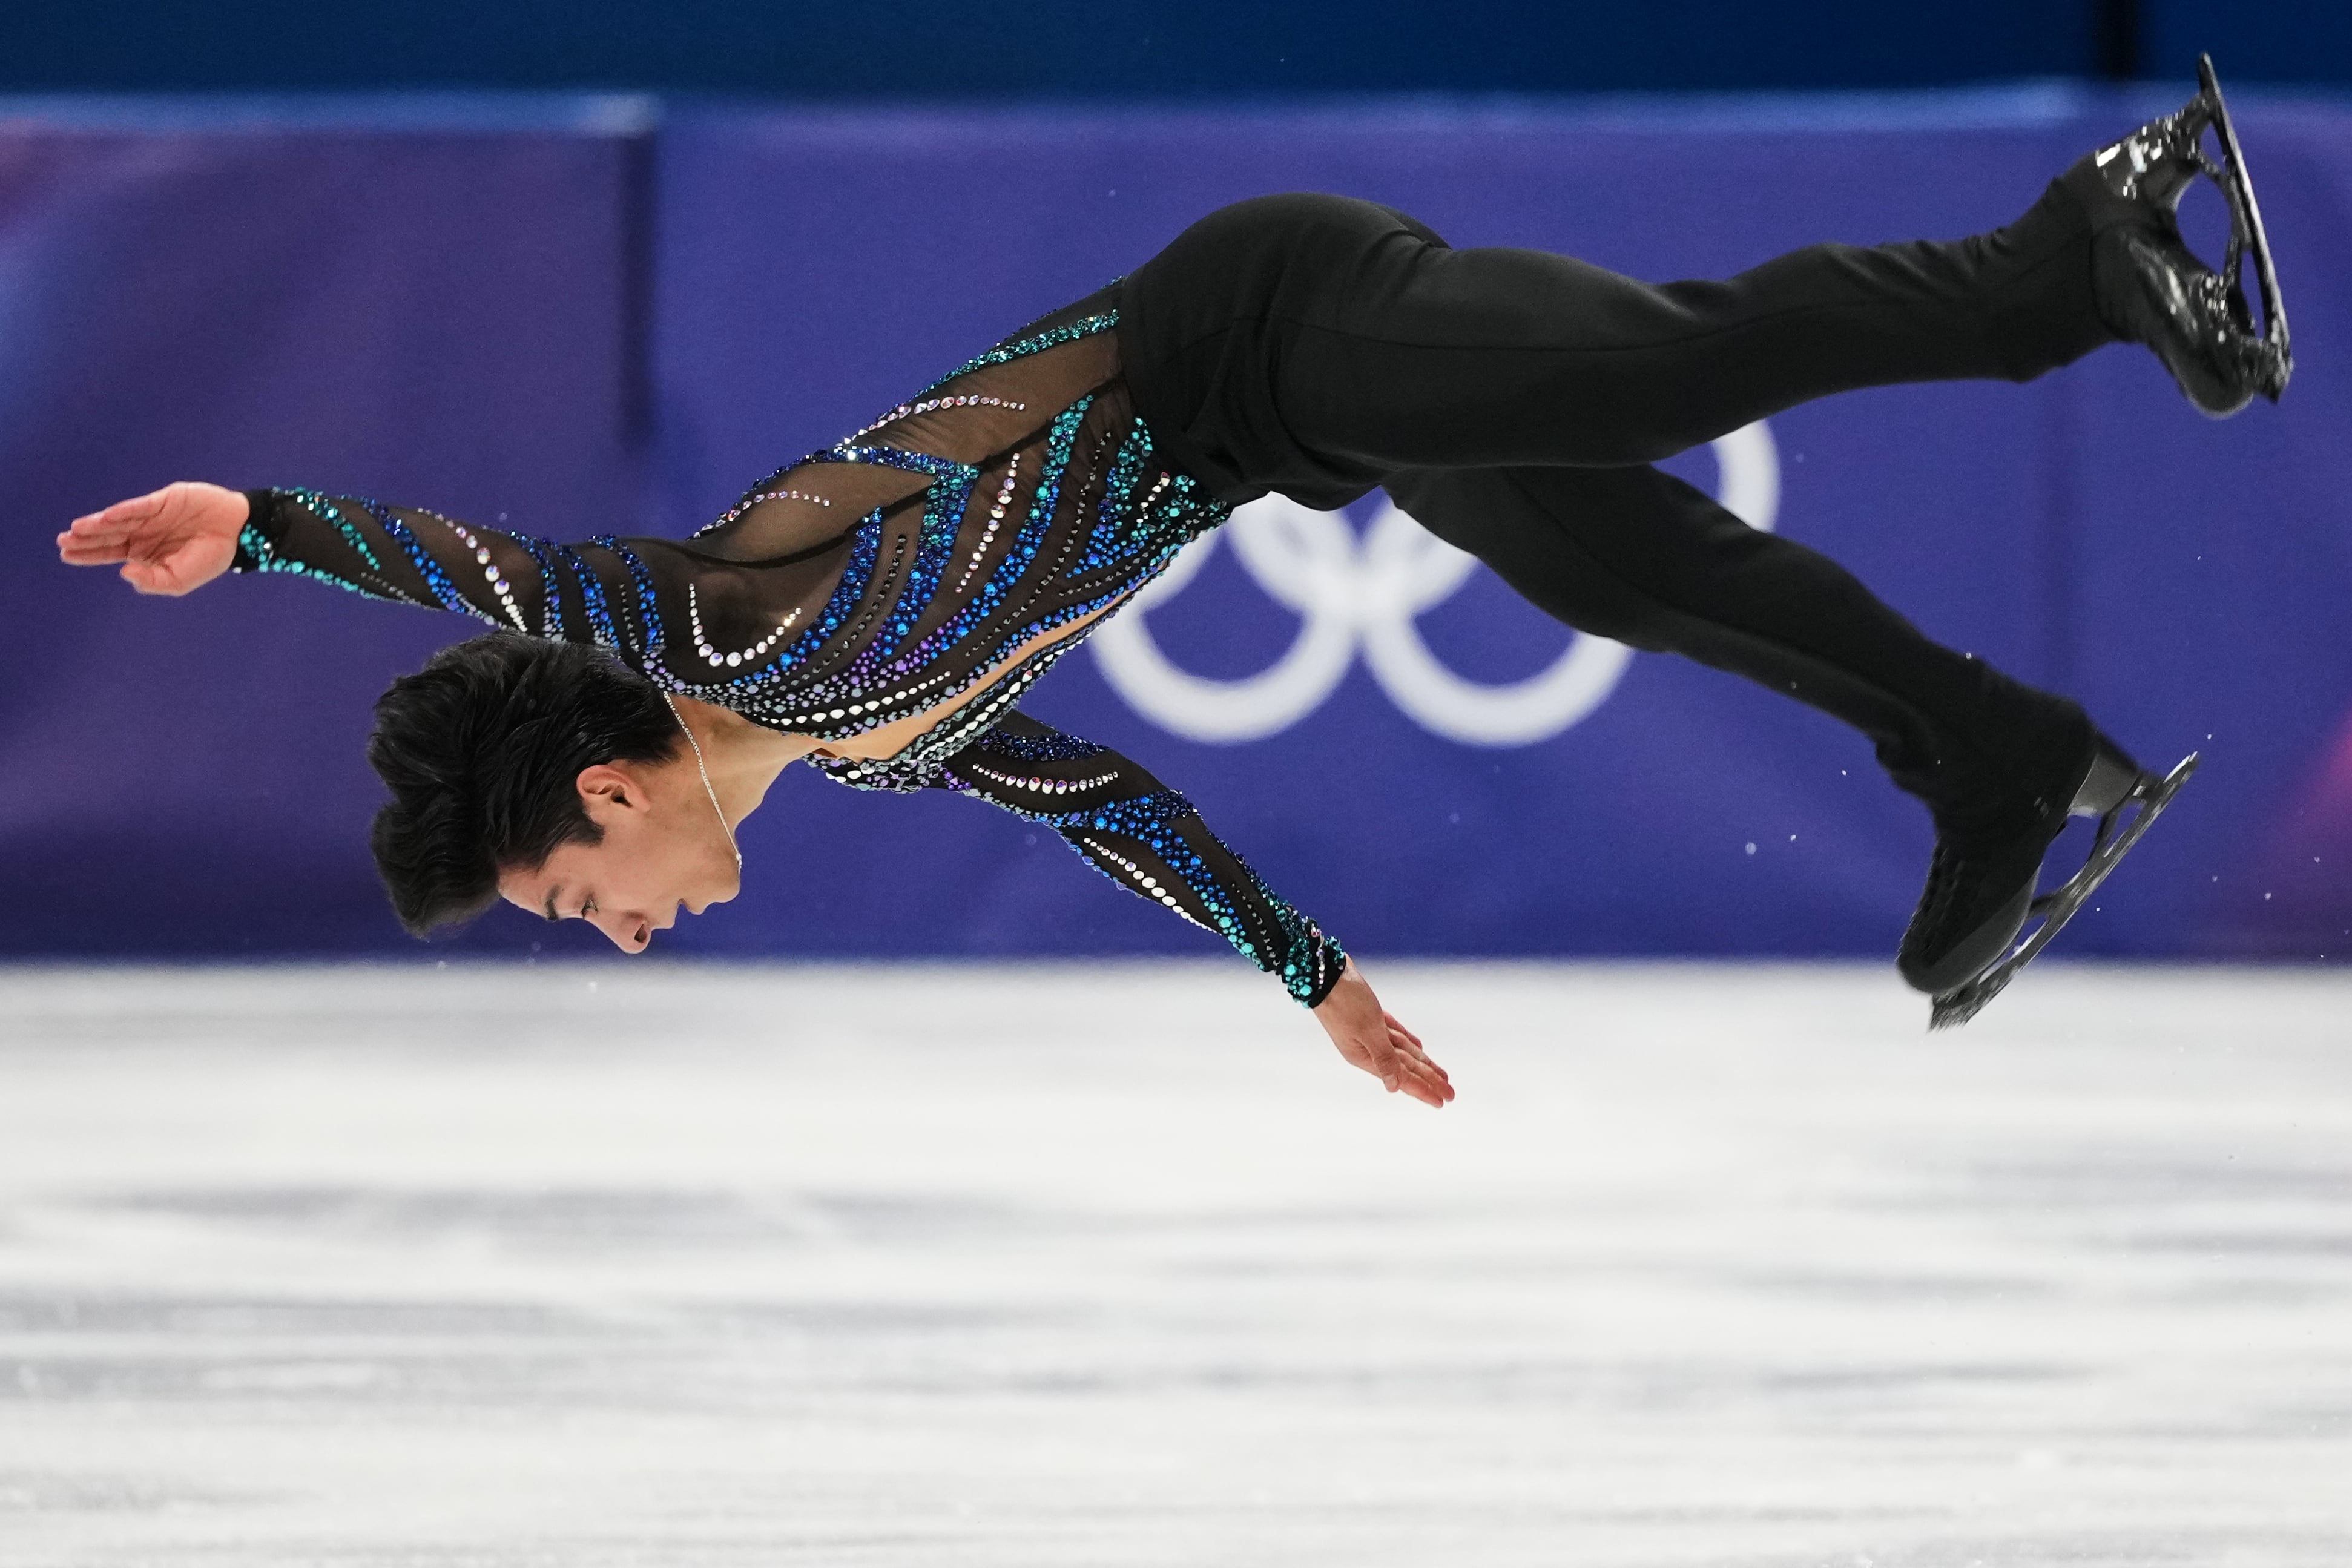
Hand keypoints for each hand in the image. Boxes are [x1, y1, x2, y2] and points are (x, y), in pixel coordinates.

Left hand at [57, 482, 248, 595]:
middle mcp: (143, 532)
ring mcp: (151, 515)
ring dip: (98, 524)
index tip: (65, 555)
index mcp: (144, 552)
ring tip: (76, 530)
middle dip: (84, 539)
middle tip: (62, 541)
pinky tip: (107, 517)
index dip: (87, 554)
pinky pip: (140, 506)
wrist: (238, 533)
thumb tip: (123, 572)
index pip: (110, 553)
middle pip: (108, 536)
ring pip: (118, 520)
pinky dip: (124, 511)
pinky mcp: (163, 500)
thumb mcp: (179, 581)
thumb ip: (152, 581)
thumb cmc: (209, 558)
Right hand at [1311, 959, 1452, 1107]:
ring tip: (1441, 1075)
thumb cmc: (1345, 1001)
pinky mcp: (1370, 1015)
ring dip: (1423, 1063)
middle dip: (1429, 1079)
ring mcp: (1367, 1032)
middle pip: (1405, 1067)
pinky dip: (1407, 1041)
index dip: (1424, 1089)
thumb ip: (1384, 1059)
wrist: (1323, 971)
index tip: (1442, 1101)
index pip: (1401, 1077)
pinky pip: (1394, 1034)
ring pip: (1403, 1051)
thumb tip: (1393, 1088)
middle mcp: (1366, 1048)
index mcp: (1364, 1056)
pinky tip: (1418, 1048)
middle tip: (1450, 1094)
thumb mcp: (1368, 1031)